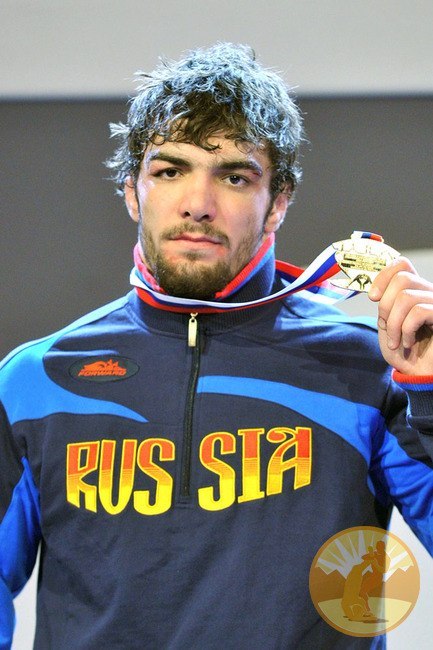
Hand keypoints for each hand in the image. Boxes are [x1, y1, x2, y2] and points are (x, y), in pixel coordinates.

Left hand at [368, 257, 432, 375]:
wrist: (419, 375)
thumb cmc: (404, 351)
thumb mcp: (387, 323)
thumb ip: (384, 303)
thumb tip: (375, 291)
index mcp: (414, 291)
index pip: (401, 264)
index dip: (383, 276)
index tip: (373, 298)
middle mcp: (428, 292)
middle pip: (402, 277)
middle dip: (385, 305)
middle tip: (385, 326)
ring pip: (406, 297)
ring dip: (393, 323)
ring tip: (395, 341)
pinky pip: (419, 312)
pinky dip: (406, 330)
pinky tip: (408, 344)